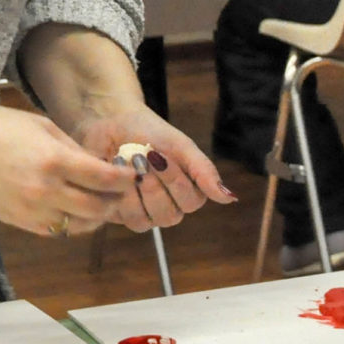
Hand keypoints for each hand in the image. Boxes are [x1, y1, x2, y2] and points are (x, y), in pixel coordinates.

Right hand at [0, 103, 142, 237]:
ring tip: (99, 203)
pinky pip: (57, 231)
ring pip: (81, 225)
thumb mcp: (39, 125)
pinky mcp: (19, 222)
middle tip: (118, 192)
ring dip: (97, 217)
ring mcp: (32, 210)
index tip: (130, 175)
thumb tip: (97, 163)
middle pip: (99, 208)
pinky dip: (72, 223)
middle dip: (115, 200)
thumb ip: (71, 148)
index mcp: (54, 161)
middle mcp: (46, 190)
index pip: (104, 179)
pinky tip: (74, 210)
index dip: (124, 179)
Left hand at [67, 106, 234, 231]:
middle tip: (141, 157)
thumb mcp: (182, 147)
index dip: (174, 180)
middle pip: (169, 216)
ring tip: (126, 163)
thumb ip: (205, 172)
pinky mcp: (118, 214)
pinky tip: (115, 174)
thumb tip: (230, 198)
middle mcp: (168, 208)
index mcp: (189, 193)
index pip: (191, 203)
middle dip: (153, 184)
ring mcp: (143, 213)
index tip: (160, 155)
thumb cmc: (150, 132)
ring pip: (146, 221)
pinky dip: (118, 194)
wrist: (112, 122)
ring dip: (135, 190)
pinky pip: (123, 217)